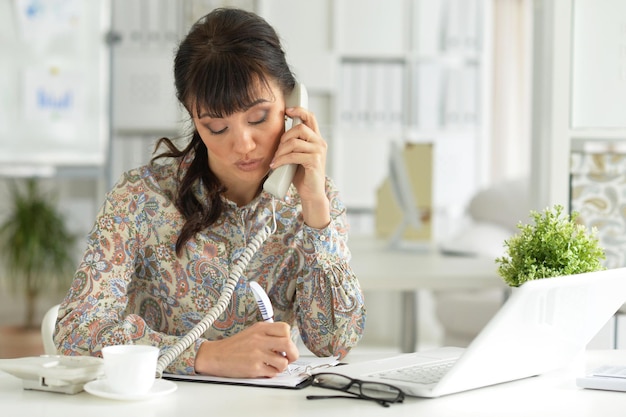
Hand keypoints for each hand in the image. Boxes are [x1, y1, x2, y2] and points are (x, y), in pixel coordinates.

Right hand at [194, 322, 298, 377]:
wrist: (215, 356)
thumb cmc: (234, 346)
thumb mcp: (252, 332)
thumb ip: (268, 334)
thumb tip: (286, 343)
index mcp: (260, 328)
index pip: (285, 329)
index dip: (289, 338)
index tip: (286, 345)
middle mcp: (259, 339)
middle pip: (288, 344)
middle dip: (293, 354)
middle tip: (289, 357)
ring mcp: (257, 354)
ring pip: (283, 362)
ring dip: (282, 366)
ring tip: (274, 365)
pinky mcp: (254, 368)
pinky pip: (273, 373)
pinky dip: (272, 373)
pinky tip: (265, 370)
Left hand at [272, 107, 329, 228]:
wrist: (311, 193)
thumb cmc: (302, 175)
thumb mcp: (297, 155)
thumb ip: (293, 144)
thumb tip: (278, 134)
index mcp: (316, 139)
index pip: (310, 117)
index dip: (299, 110)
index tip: (286, 111)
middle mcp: (320, 143)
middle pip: (300, 128)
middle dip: (284, 137)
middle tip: (277, 150)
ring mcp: (318, 152)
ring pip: (295, 142)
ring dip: (281, 151)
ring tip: (275, 160)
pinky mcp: (314, 162)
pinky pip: (294, 155)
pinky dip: (281, 160)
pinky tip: (275, 166)